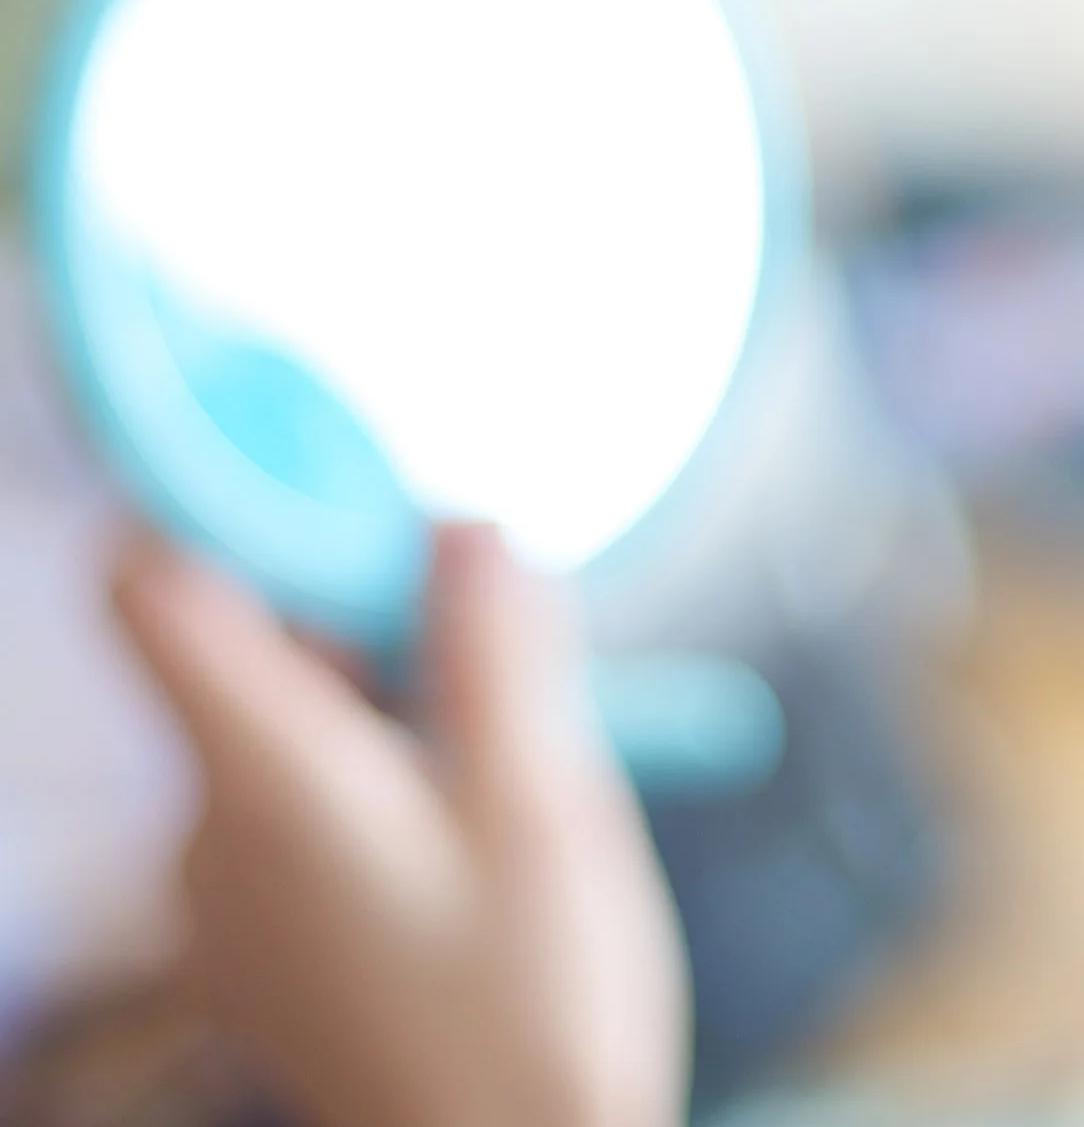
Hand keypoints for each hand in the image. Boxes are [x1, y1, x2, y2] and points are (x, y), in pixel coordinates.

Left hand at [111, 525, 688, 1126]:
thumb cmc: (534, 1010)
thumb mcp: (548, 806)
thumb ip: (496, 650)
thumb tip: (464, 521)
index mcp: (263, 778)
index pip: (151, 583)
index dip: (220, 493)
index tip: (332, 456)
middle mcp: (212, 830)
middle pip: (239, 646)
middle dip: (364, 595)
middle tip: (495, 598)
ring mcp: (231, 896)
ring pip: (285, 725)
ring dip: (393, 687)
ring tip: (521, 722)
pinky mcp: (270, 942)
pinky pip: (302, 804)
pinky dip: (385, 765)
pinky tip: (488, 807)